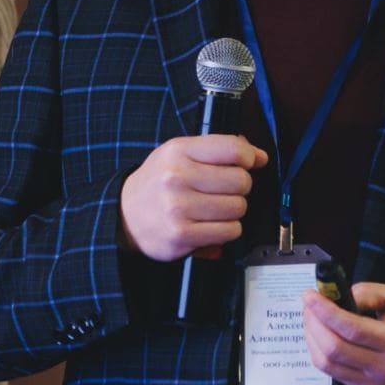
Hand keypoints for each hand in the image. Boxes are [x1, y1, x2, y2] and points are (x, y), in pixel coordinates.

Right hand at [119, 134, 267, 261]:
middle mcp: (177, 178)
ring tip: (214, 209)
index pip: (233, 148)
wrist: (124, 215)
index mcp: (178, 151)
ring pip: (238, 208)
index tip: (244, 164)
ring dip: (233, 211)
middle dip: (239, 187)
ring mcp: (178, 208)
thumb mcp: (182, 155)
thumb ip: (221, 151)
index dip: (248, 157)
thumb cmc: (159, 183)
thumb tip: (260, 157)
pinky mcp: (182, 236)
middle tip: (222, 191)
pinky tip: (210, 225)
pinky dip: (227, 230)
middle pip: (241, 181)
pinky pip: (230, 231)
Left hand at [301, 282, 384, 384]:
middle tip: (309, 302)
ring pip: (326, 363)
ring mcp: (372, 382)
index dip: (325, 310)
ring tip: (311, 316)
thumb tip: (343, 295)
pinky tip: (320, 333)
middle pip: (333, 348)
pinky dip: (318, 351)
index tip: (310, 294)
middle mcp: (382, 368)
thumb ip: (374, 293)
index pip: (351, 329)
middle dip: (314, 322)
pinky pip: (331, 372)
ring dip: (311, 337)